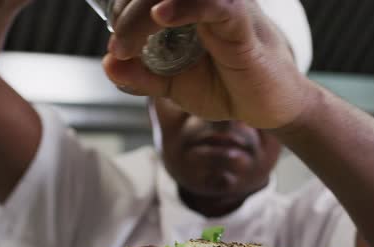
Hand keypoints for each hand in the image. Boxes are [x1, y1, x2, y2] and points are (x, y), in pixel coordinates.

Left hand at [103, 0, 311, 128]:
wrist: (267, 109)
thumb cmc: (227, 88)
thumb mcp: (174, 85)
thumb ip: (141, 76)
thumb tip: (107, 64)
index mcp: (188, 9)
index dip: (122, 13)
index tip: (116, 48)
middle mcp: (205, 1)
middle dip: (126, 15)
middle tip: (119, 49)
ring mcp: (224, 7)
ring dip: (142, 13)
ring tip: (127, 44)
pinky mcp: (242, 24)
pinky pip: (215, 5)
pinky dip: (186, 6)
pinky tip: (161, 16)